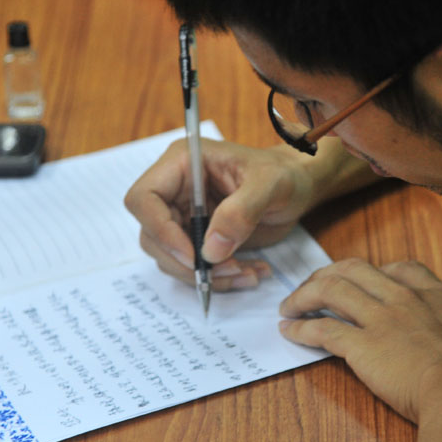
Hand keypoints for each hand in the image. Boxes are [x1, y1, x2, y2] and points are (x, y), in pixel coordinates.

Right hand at [124, 139, 317, 289]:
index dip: (160, 230)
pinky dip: (220, 277)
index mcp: (182, 163)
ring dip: (207, 275)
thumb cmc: (283, 174)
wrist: (297, 186)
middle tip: (230, 269)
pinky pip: (194, 266)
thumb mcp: (270, 184)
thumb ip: (241, 211)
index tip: (193, 256)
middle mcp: (175, 190)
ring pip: (172, 257)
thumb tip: (211, 249)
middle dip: (187, 262)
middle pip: (153, 236)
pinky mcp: (198, 238)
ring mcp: (185, 215)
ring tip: (247, 273)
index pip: (143, 198)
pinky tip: (250, 272)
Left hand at [278, 259, 441, 424]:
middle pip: (356, 268)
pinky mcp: (362, 346)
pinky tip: (291, 333)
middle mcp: (407, 298)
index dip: (377, 274)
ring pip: (332, 289)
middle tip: (314, 287)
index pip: (401, 269)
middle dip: (330, 274)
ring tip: (290, 306)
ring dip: (305, 295)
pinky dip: (302, 329)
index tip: (366, 282)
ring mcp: (382, 319)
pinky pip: (322, 330)